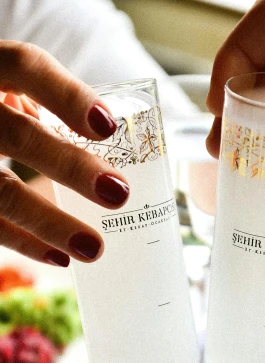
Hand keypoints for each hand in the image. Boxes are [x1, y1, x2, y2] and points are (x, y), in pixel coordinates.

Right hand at [0, 41, 129, 266]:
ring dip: (49, 222)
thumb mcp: (10, 90)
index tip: (109, 127)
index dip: (67, 96)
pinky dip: (24, 243)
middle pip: (15, 134)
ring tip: (93, 247)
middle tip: (118, 193)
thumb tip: (111, 141)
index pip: (24, 66)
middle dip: (70, 167)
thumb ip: (46, 107)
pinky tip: (60, 258)